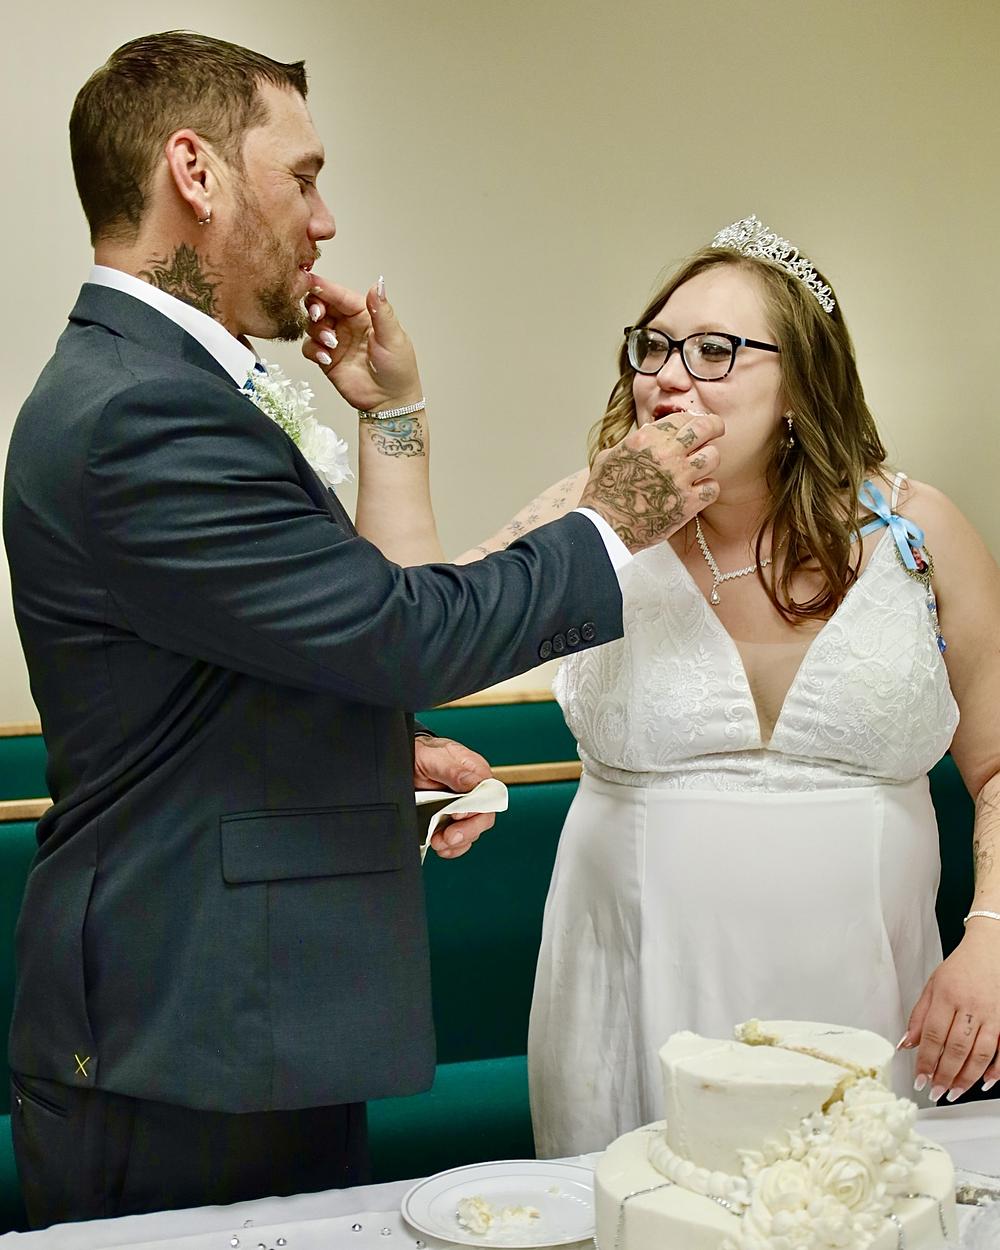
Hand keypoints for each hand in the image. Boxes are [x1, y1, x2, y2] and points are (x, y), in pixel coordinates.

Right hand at [301, 275, 422, 412]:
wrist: (389, 402)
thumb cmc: (398, 370)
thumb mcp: (393, 338)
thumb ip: (381, 311)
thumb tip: (378, 284)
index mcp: (364, 313)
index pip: (340, 294)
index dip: (324, 288)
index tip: (311, 283)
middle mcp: (347, 324)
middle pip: (320, 304)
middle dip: (315, 307)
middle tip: (318, 316)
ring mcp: (335, 340)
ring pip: (312, 325)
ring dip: (317, 331)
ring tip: (332, 344)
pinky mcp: (327, 358)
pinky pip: (309, 347)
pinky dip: (313, 350)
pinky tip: (326, 357)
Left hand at [413, 735, 495, 858]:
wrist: (404, 762)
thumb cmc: (422, 754)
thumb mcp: (435, 758)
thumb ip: (454, 771)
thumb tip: (474, 784)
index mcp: (475, 772)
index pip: (488, 796)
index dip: (476, 809)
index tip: (457, 814)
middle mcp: (473, 792)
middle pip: (484, 818)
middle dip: (467, 832)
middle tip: (449, 837)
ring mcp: (462, 808)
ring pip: (472, 833)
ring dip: (456, 843)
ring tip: (438, 842)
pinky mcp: (450, 821)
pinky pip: (459, 841)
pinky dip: (451, 848)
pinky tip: (441, 847)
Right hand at [578, 412, 723, 553]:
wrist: (604, 526)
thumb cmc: (603, 492)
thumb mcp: (611, 455)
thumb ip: (634, 441)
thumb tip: (650, 432)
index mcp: (647, 439)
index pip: (683, 417)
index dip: (692, 419)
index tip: (695, 424)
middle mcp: (666, 454)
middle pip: (706, 428)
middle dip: (714, 427)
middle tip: (716, 430)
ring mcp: (680, 479)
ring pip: (713, 457)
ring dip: (707, 461)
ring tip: (700, 468)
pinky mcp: (688, 503)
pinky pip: (712, 488)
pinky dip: (707, 489)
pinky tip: (697, 491)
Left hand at [901, 925, 999, 1100]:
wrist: (992, 949)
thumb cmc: (961, 967)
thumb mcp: (933, 985)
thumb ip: (920, 1016)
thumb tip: (907, 1044)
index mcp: (947, 995)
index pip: (934, 1035)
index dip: (926, 1061)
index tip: (920, 1079)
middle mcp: (971, 1006)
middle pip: (957, 1048)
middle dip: (945, 1075)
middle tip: (936, 1091)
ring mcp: (993, 1015)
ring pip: (980, 1054)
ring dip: (967, 1078)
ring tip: (954, 1092)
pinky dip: (996, 1069)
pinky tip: (986, 1082)